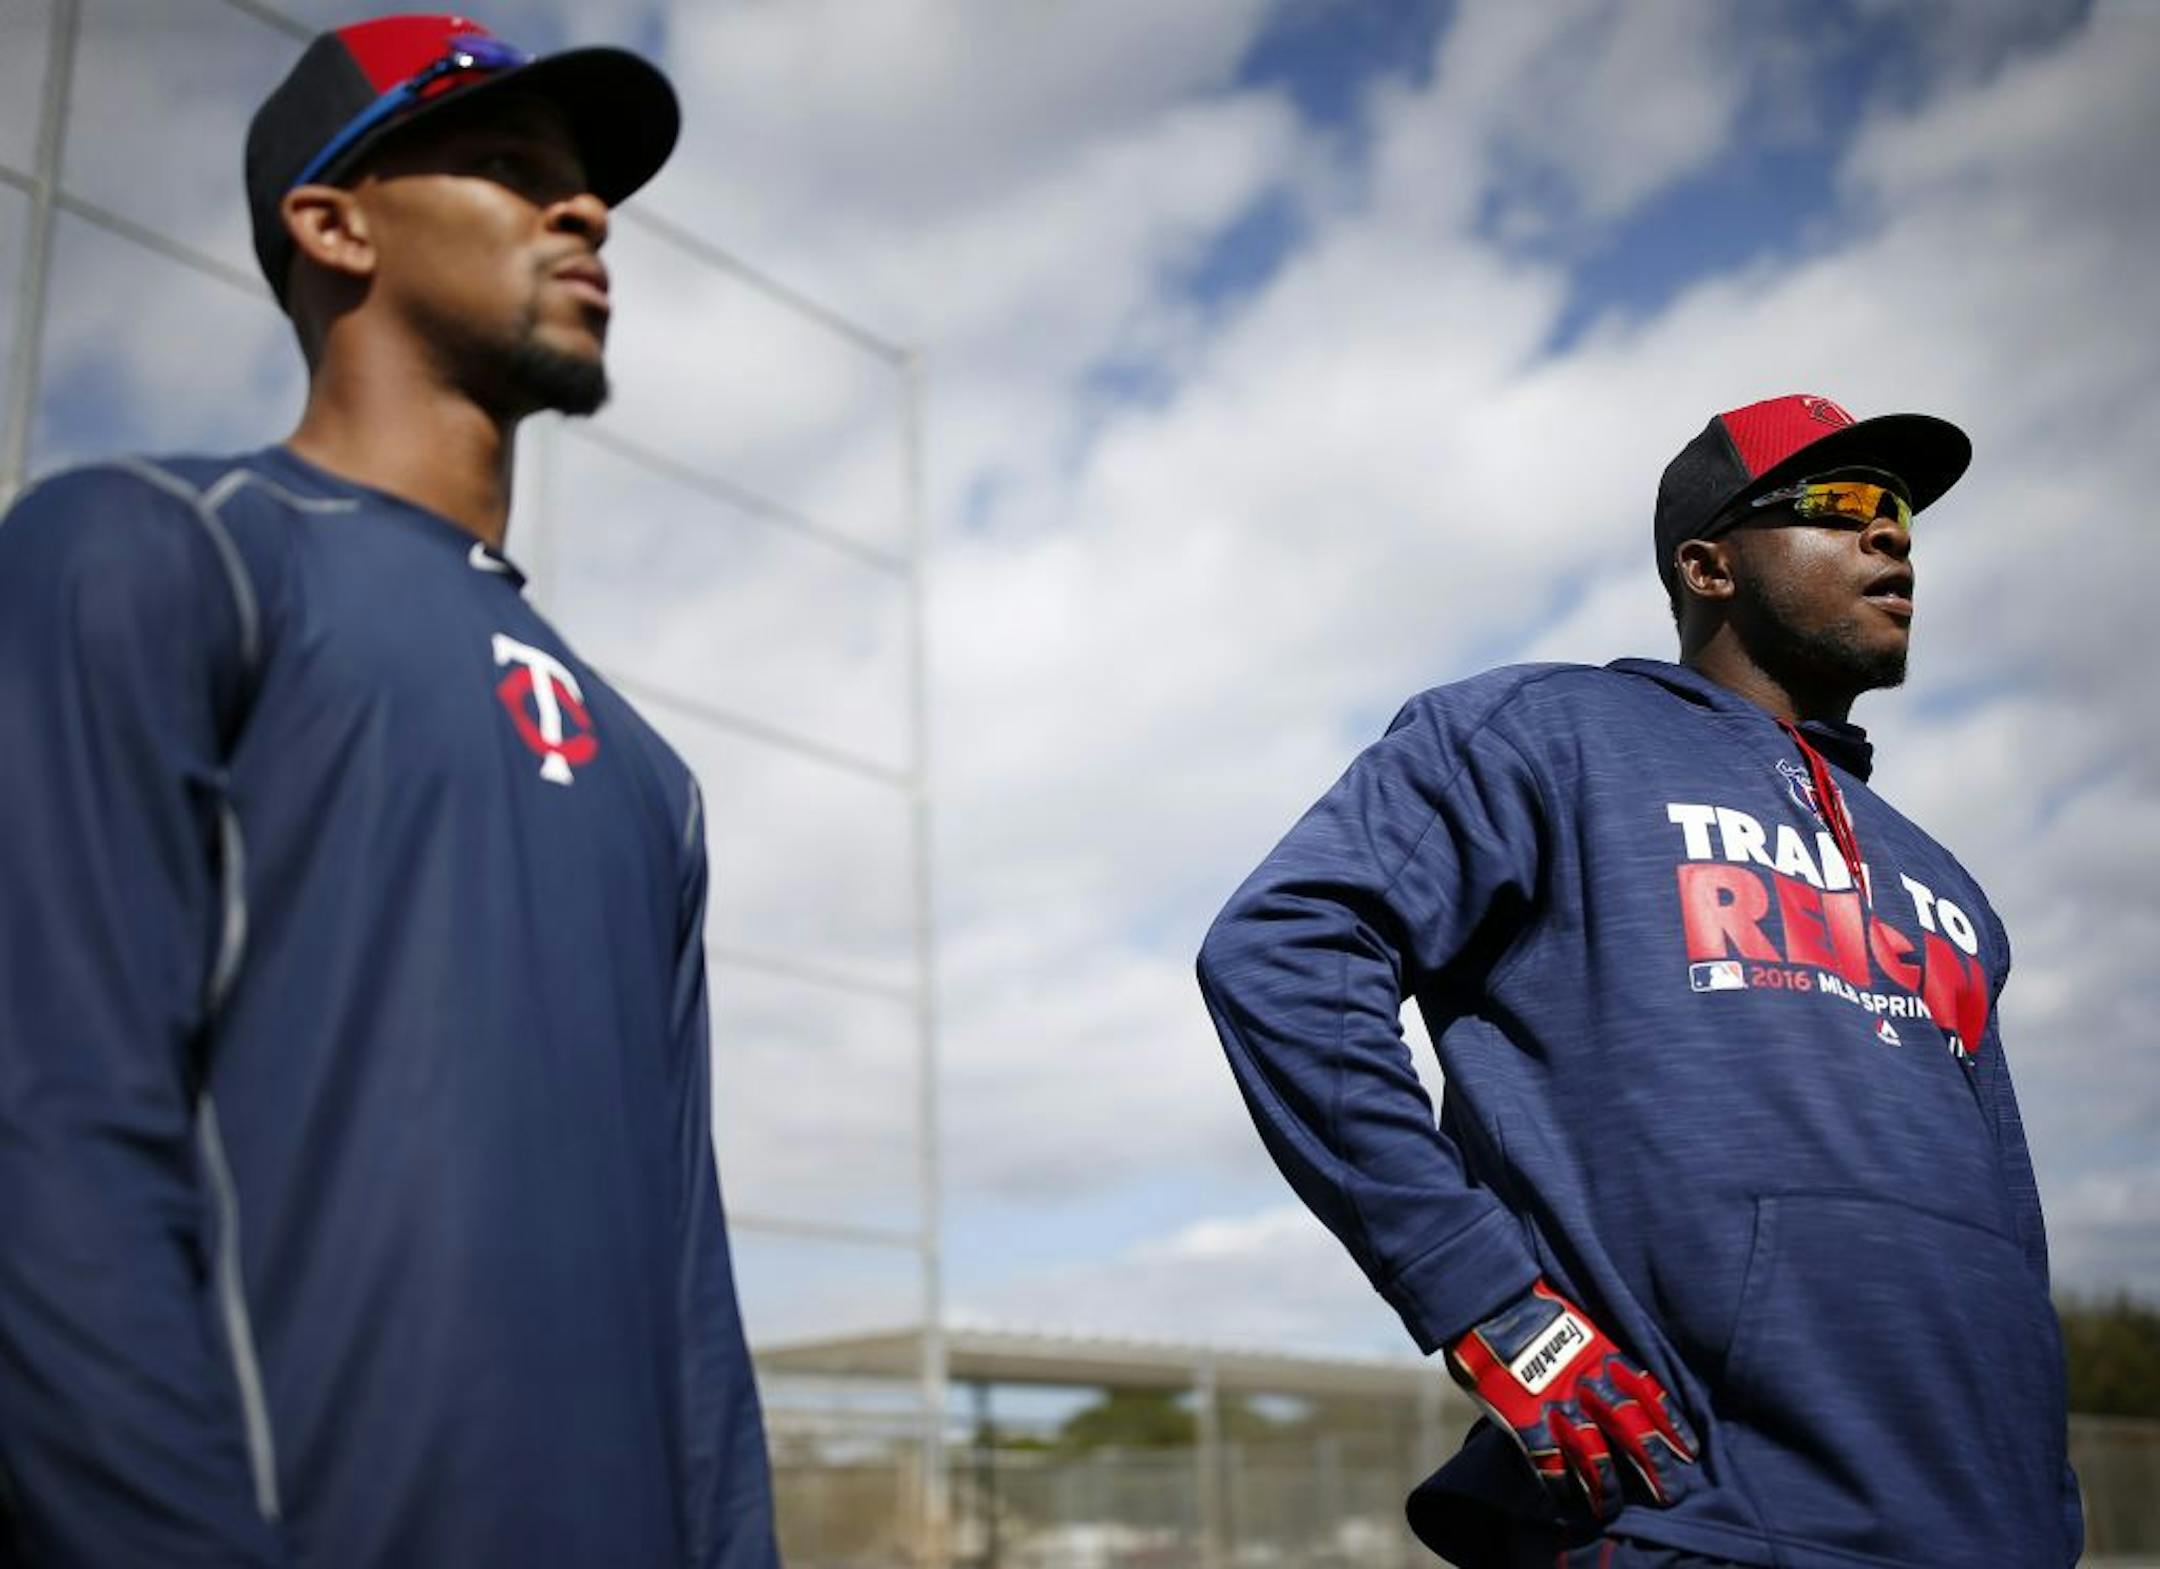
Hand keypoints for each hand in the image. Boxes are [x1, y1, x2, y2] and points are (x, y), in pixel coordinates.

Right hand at [1446, 1280, 1697, 1520]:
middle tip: (1671, 1494)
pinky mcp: (1526, 1420)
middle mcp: (1589, 1385)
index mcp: (1605, 1356)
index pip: (1649, 1397)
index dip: (1672, 1426)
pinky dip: (1560, 1486)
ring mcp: (1558, 1405)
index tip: (1689, 1451)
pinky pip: (1549, 1463)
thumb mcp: (1579, 1324)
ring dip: (1608, 1488)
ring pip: (1595, 1457)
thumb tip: (1610, 1382)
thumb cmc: (1531, 1308)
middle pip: (1633, 1432)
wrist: (1490, 1301)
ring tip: (1611, 1509)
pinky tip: (1568, 1501)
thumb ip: (1595, 1356)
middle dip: (1654, 1466)